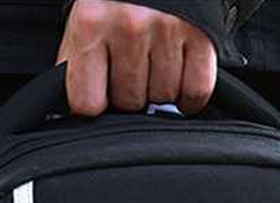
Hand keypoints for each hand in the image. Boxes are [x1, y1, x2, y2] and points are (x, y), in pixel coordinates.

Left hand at [58, 0, 216, 116]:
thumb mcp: (85, 18)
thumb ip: (79, 60)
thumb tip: (78, 107)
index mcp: (91, 23)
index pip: (87, 103)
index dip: (94, 101)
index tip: (100, 92)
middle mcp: (129, 26)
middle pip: (129, 102)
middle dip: (130, 90)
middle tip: (131, 64)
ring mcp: (167, 31)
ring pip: (163, 99)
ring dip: (160, 89)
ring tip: (155, 61)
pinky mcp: (200, 36)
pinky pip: (195, 92)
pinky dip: (189, 96)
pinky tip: (180, 79)